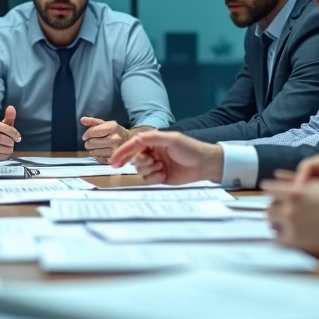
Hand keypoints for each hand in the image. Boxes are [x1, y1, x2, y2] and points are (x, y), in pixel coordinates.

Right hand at [0, 105, 20, 161]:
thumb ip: (9, 117)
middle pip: (10, 141)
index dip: (16, 135)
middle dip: (11, 142)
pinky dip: (4, 155)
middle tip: (6, 142)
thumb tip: (12, 107)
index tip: (17, 137)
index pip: (10, 130)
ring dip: (8, 149)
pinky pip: (3, 157)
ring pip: (8, 150)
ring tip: (2, 146)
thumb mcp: (1, 125)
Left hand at [80, 117, 134, 162]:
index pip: (93, 132)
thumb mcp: (106, 124)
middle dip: (89, 142)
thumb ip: (93, 122)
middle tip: (93, 141)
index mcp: (112, 128)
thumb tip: (82, 120)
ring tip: (98, 147)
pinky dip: (99, 156)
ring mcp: (116, 150)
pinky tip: (103, 152)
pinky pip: (99, 159)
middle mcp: (115, 139)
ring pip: (94, 152)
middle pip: (91, 143)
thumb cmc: (116, 131)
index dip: (87, 134)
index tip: (86, 136)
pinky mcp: (116, 160)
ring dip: (93, 150)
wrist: (131, 141)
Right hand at [109, 131, 223, 184]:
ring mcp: (156, 166)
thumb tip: (134, 138)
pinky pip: (148, 180)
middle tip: (152, 162)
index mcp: (153, 142)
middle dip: (141, 162)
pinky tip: (164, 175)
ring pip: (141, 171)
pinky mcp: (161, 178)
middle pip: (135, 159)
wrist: (205, 164)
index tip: (113, 162)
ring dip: (149, 170)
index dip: (122, 153)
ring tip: (162, 167)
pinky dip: (154, 178)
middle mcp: (153, 153)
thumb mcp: (171, 139)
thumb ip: (152, 137)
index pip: (133, 146)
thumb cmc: (190, 148)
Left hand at [263, 178, 318, 259]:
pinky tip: (286, 237)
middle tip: (280, 210)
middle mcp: (289, 208)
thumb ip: (303, 186)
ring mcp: (290, 226)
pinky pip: (277, 240)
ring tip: (284, 224)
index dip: (270, 190)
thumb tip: (289, 186)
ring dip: (276, 223)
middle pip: (270, 208)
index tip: (268, 191)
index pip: (272, 190)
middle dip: (274, 208)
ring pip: (271, 224)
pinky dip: (280, 237)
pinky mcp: (294, 242)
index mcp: (296, 192)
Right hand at [276, 152, 318, 201]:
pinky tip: (284, 196)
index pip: (308, 166)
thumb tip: (307, 196)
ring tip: (277, 197)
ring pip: (305, 183)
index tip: (296, 193)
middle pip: (303, 174)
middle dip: (293, 185)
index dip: (299, 179)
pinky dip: (301, 195)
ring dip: (295, 191)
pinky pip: (310, 191)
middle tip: (283, 199)